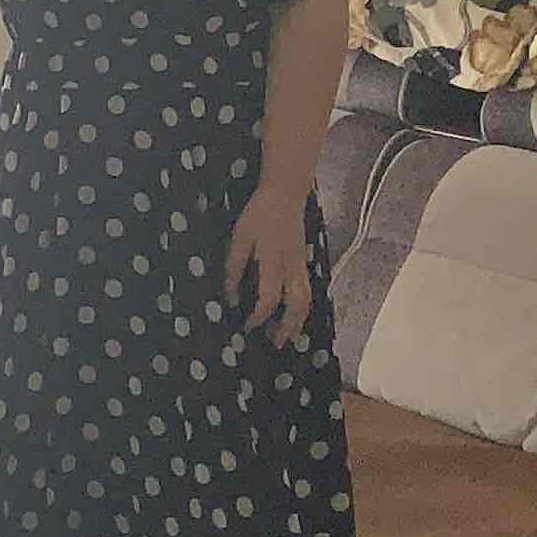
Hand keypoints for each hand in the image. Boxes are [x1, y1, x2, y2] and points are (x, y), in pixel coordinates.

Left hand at [222, 179, 314, 345]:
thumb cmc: (259, 214)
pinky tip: (295, 313)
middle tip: (276, 343)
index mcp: (273, 263)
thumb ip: (234, 266)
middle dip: (288, 327)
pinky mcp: (303, 261)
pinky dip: (303, 307)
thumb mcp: (240, 238)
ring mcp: (301, 265)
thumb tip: (229, 294)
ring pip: (306, 299)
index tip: (246, 326)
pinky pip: (308, 290)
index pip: (268, 299)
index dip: (258, 316)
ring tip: (289, 335)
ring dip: (299, 320)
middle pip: (296, 305)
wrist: (286, 193)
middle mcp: (291, 268)